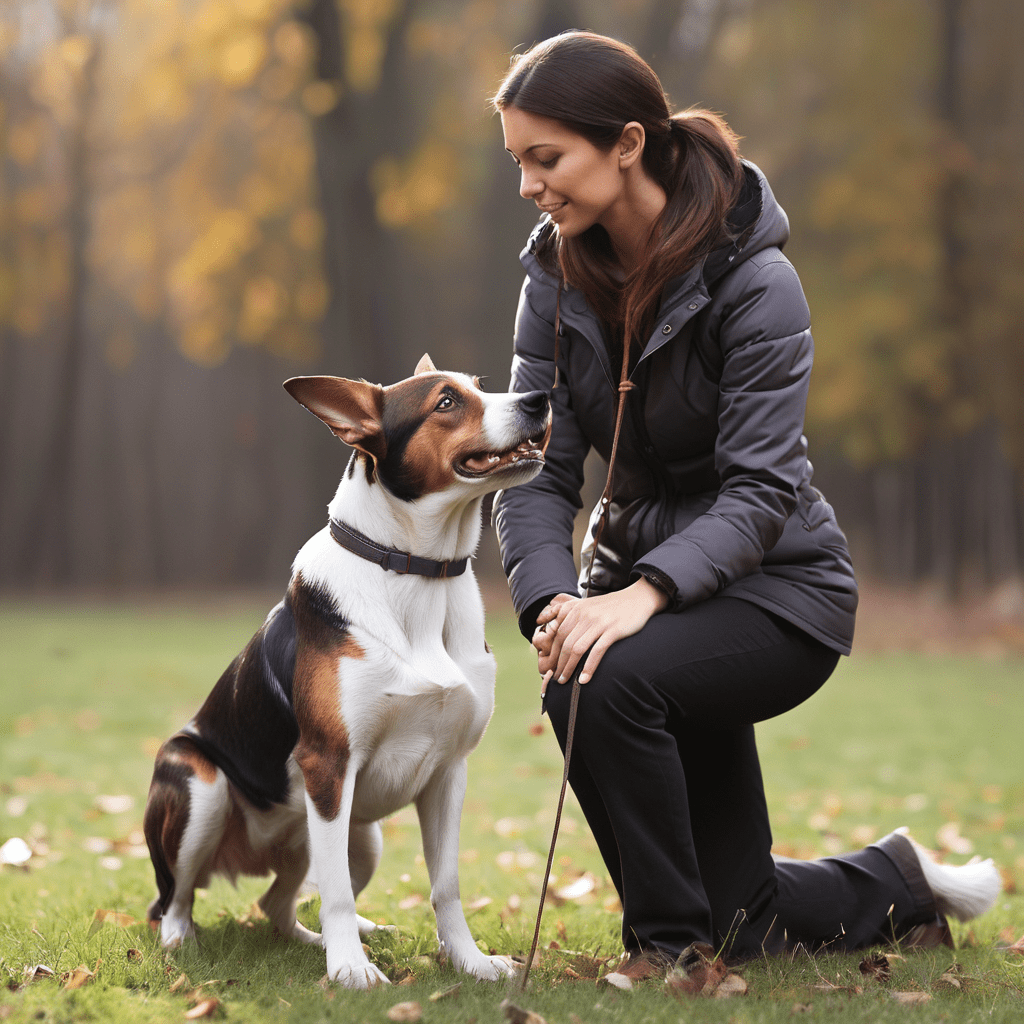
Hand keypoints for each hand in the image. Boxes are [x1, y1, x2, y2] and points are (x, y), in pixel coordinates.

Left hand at [532, 580, 668, 694]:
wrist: (637, 599)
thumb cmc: (609, 606)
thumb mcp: (585, 604)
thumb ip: (565, 611)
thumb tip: (541, 621)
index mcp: (575, 609)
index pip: (557, 634)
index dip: (552, 653)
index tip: (550, 666)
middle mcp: (584, 614)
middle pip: (565, 643)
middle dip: (558, 663)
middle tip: (556, 678)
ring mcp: (599, 622)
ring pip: (577, 649)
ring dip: (569, 668)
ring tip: (565, 680)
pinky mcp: (613, 630)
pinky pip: (597, 651)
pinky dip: (588, 667)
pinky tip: (584, 679)